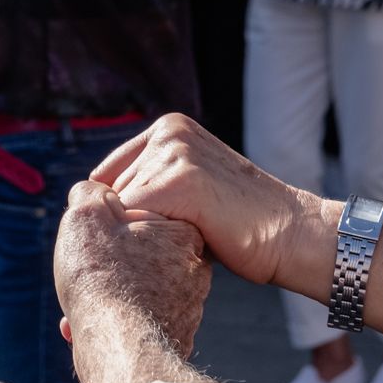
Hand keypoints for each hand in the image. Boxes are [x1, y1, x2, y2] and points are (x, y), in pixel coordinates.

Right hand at [54, 180, 211, 357]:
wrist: (117, 344)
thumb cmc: (101, 274)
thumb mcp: (86, 213)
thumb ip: (91, 193)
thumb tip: (94, 191)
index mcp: (182, 230)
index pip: (143, 213)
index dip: (107, 222)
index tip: (89, 237)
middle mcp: (195, 267)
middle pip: (140, 251)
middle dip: (108, 261)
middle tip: (82, 270)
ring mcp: (189, 305)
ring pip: (137, 288)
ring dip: (108, 295)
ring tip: (80, 304)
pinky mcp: (177, 336)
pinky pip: (139, 320)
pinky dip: (115, 321)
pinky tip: (87, 326)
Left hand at [91, 113, 314, 287]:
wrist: (292, 235)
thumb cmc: (240, 226)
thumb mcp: (190, 189)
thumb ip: (151, 186)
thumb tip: (89, 206)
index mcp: (170, 128)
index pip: (107, 177)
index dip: (116, 216)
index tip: (132, 242)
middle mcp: (170, 132)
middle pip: (110, 193)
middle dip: (123, 228)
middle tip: (159, 250)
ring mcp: (175, 153)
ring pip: (119, 209)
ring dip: (137, 239)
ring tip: (175, 249)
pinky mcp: (180, 181)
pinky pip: (132, 221)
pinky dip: (147, 247)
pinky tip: (177, 254)